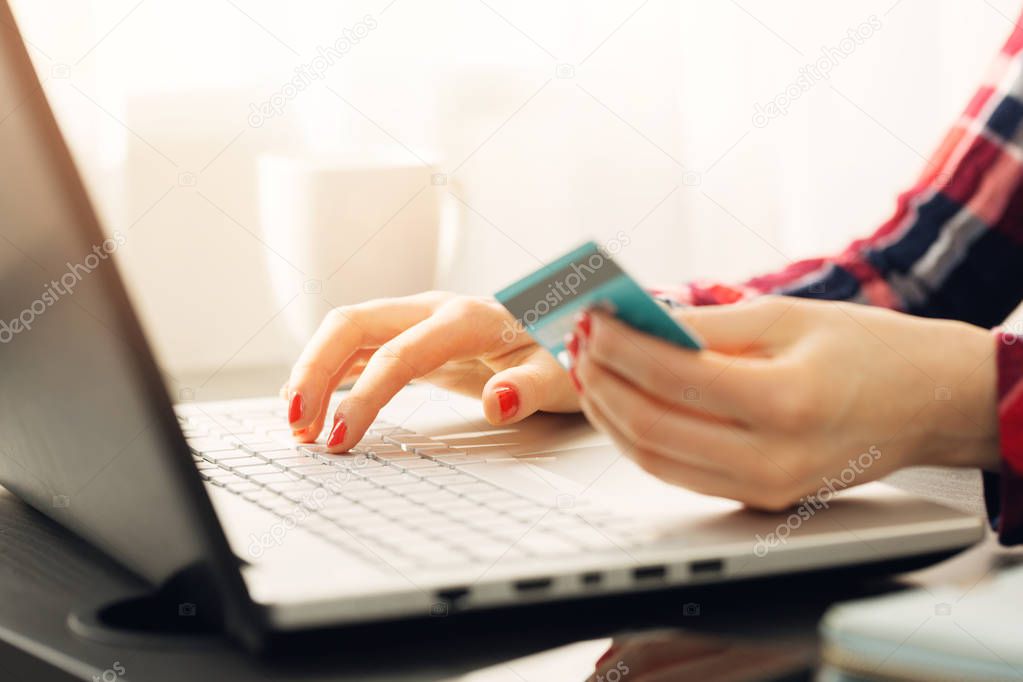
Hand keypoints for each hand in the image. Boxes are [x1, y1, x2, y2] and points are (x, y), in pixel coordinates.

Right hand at [282, 291, 578, 451]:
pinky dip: (330, 372)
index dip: (363, 397)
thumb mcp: (562, 374)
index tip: (341, 439)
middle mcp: (434, 309)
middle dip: (314, 369)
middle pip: (353, 324)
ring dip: (314, 371)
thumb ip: (531, 386)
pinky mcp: (414, 335)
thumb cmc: (563, 351)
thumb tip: (499, 401)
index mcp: (468, 318)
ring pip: (347, 331)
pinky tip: (315, 403)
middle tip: (298, 425)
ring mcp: (419, 319)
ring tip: (298, 424)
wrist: (568, 328)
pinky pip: (359, 346)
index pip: (399, 354)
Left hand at [570, 296, 998, 509]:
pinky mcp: (758, 499)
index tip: (589, 317)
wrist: (926, 402)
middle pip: (651, 425)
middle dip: (600, 381)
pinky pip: (677, 472)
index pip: (673, 376)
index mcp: (787, 401)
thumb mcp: (786, 316)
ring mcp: (764, 488)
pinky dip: (638, 437)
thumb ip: (704, 325)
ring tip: (585, 370)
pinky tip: (619, 402)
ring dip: (607, 412)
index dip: (619, 345)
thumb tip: (630, 320)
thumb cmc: (865, 349)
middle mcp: (773, 457)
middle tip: (576, 343)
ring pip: (654, 458)